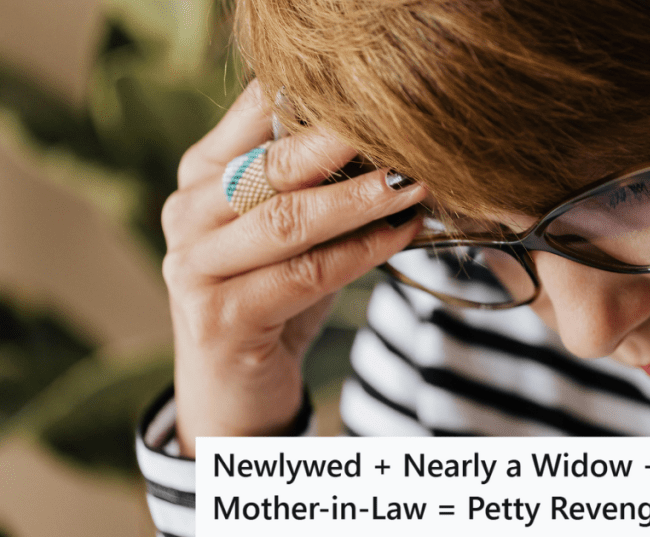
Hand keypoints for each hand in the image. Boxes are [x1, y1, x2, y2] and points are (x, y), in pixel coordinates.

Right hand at [162, 81, 425, 455]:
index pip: (253, 114)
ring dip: (359, 200)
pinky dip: (359, 253)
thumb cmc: (271, 295)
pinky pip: (303, 275)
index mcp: (201, 174)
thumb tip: (392, 135)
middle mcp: (188, 213)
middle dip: (341, 142)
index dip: (312, 94)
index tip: (376, 82)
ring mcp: (195, 267)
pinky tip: (400, 235)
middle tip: (401, 125)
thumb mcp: (289, 229)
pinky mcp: (219, 317)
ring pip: (288, 221)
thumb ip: (317, 183)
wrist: (233, 391)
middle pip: (272, 166)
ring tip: (411, 182)